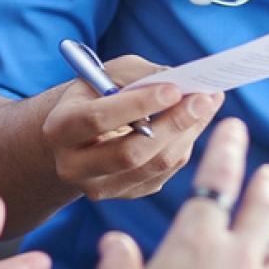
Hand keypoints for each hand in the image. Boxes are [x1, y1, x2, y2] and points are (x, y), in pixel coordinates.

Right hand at [39, 55, 224, 203]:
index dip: (139, 104)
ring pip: (153, 166)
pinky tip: (196, 122)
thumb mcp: (108, 73)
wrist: (78, 135)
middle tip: (205, 98)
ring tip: (209, 104)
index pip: (98, 119)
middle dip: (172, 123)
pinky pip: (163, 173)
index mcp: (59, 128)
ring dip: (187, 134)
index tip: (175, 89)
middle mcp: (74, 165)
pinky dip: (184, 145)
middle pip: (129, 153)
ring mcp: (100, 186)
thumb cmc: (96, 94)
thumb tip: (183, 83)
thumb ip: (139, 75)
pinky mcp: (125, 194)